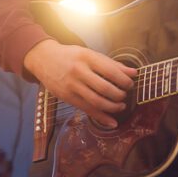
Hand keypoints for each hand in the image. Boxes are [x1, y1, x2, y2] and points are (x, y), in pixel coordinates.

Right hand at [23, 39, 137, 127]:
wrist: (44, 59)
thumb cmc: (71, 56)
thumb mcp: (90, 54)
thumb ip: (111, 64)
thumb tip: (134, 73)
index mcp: (87, 57)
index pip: (110, 71)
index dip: (124, 80)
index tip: (130, 83)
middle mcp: (78, 72)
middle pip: (104, 88)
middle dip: (120, 95)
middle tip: (125, 95)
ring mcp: (71, 86)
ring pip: (97, 101)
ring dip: (113, 107)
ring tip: (121, 106)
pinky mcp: (67, 97)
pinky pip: (87, 110)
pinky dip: (101, 118)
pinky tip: (112, 122)